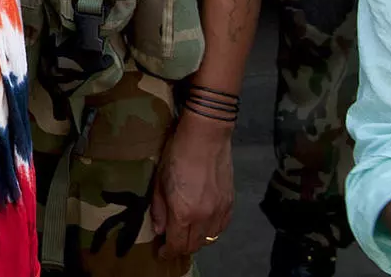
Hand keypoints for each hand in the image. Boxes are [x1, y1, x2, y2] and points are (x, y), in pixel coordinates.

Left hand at [150, 110, 234, 259]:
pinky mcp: (230, 204)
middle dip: (180, 249)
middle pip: (193, 245)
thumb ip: (159, 209)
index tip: (161, 252)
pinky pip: (221, 228)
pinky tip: (203, 226)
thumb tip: (159, 229)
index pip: (176, 244)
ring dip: (196, 242)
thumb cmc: (177, 154)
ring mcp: (219, 211)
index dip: (167, 252)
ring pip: (209, 239)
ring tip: (186, 235)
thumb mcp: (159, 181)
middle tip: (171, 244)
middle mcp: (204, 217)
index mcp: (183, 213)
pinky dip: (211, 232)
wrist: (206, 137)